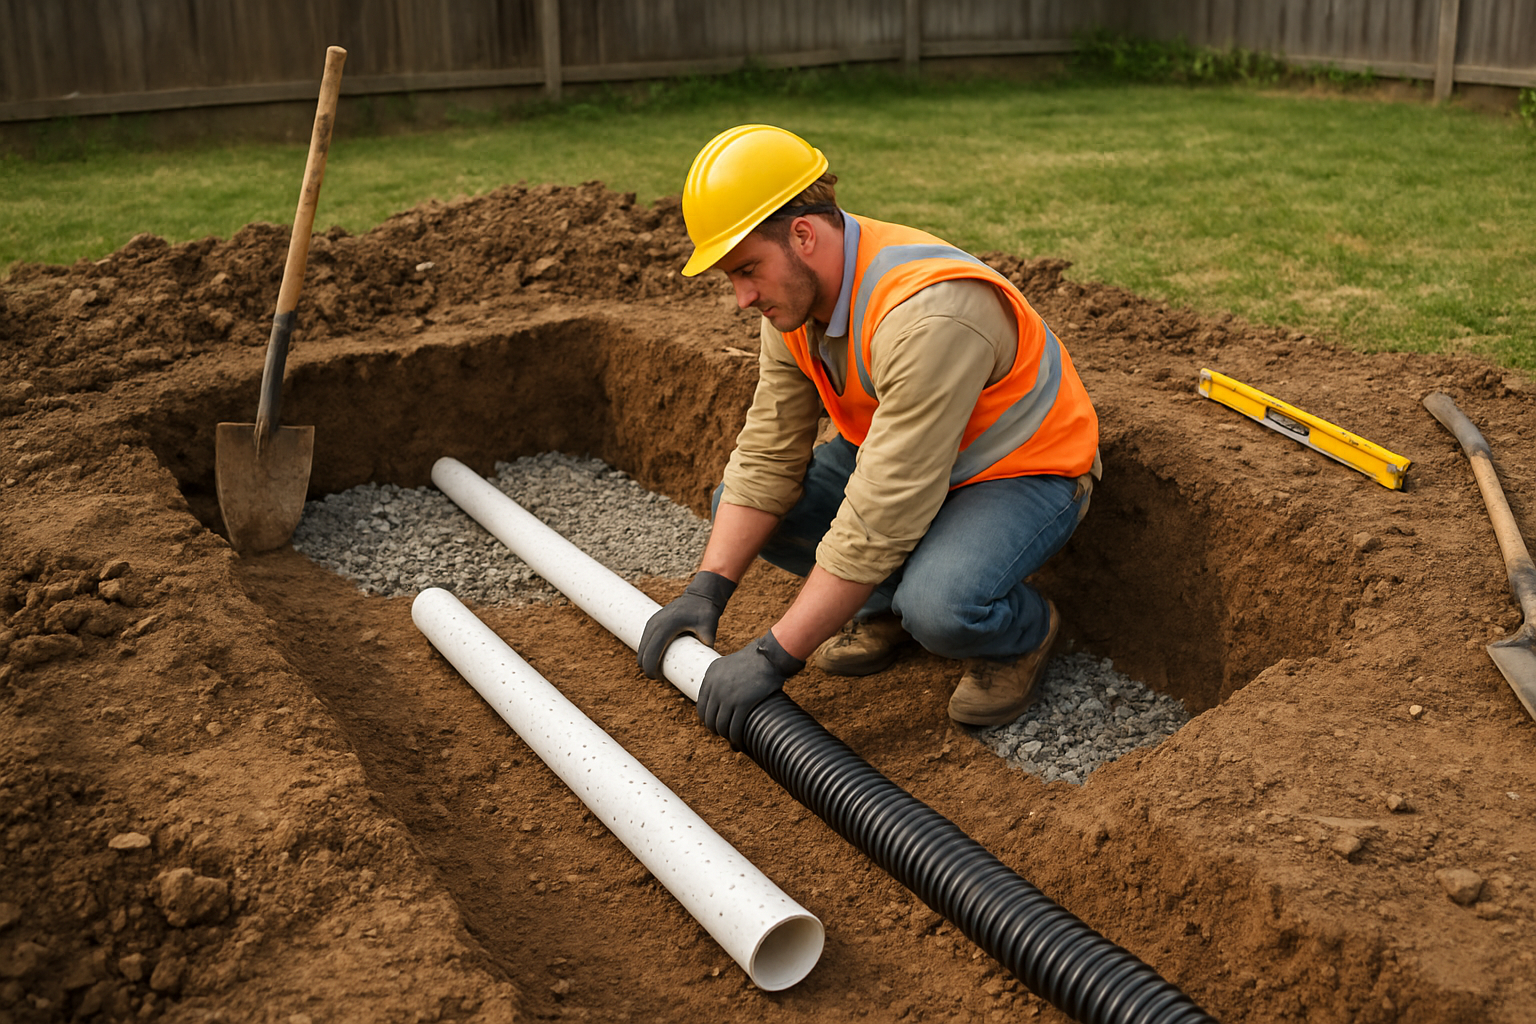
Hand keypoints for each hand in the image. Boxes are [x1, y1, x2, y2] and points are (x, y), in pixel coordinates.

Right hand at [637, 571, 736, 678]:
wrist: (700, 595)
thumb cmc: (705, 612)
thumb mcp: (709, 628)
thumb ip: (708, 643)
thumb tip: (709, 664)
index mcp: (665, 628)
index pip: (650, 656)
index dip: (652, 672)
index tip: (662, 679)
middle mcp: (654, 625)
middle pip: (642, 655)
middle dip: (649, 669)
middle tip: (663, 677)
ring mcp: (651, 623)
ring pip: (641, 649)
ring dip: (647, 661)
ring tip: (663, 668)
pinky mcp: (652, 622)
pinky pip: (645, 642)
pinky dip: (648, 652)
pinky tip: (660, 657)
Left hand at [698, 630, 804, 750]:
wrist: (770, 656)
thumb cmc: (755, 659)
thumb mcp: (730, 664)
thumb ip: (721, 678)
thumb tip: (720, 696)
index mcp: (710, 675)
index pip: (701, 704)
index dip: (707, 717)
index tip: (714, 723)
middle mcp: (715, 686)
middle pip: (708, 717)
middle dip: (715, 728)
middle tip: (723, 733)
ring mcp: (728, 696)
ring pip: (720, 725)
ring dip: (725, 735)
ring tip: (732, 739)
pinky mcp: (742, 704)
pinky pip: (734, 727)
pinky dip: (736, 739)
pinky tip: (740, 743)